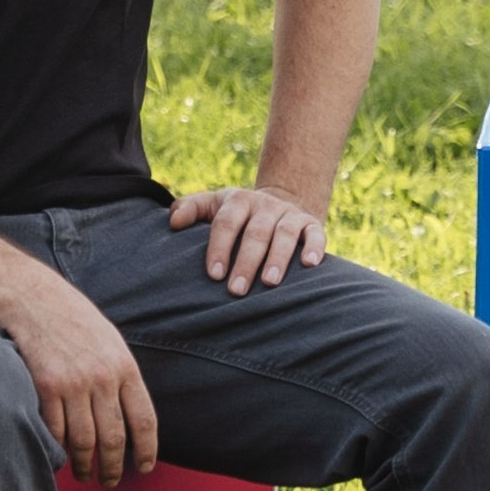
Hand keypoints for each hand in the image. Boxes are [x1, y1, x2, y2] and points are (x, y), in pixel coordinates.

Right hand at [0, 265, 157, 486]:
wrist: (32, 296)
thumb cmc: (72, 318)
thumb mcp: (110, 341)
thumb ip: (121, 377)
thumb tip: (128, 417)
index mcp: (125, 367)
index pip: (144, 421)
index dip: (147, 451)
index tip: (143, 469)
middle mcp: (102, 378)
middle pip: (114, 438)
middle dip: (113, 467)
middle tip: (109, 481)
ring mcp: (73, 383)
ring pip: (84, 440)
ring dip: (84, 464)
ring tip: (83, 474)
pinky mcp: (45, 385)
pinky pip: (55, 428)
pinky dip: (57, 446)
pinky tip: (59, 454)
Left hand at [168, 182, 326, 296]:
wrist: (275, 203)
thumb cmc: (235, 214)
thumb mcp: (211, 205)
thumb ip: (189, 209)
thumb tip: (173, 222)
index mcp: (237, 201)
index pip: (225, 224)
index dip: (219, 248)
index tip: (214, 275)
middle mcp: (265, 205)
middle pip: (255, 233)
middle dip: (246, 262)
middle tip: (236, 290)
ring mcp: (289, 214)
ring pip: (285, 234)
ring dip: (278, 258)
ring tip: (269, 282)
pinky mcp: (311, 223)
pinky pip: (316, 233)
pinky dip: (315, 247)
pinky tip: (310, 264)